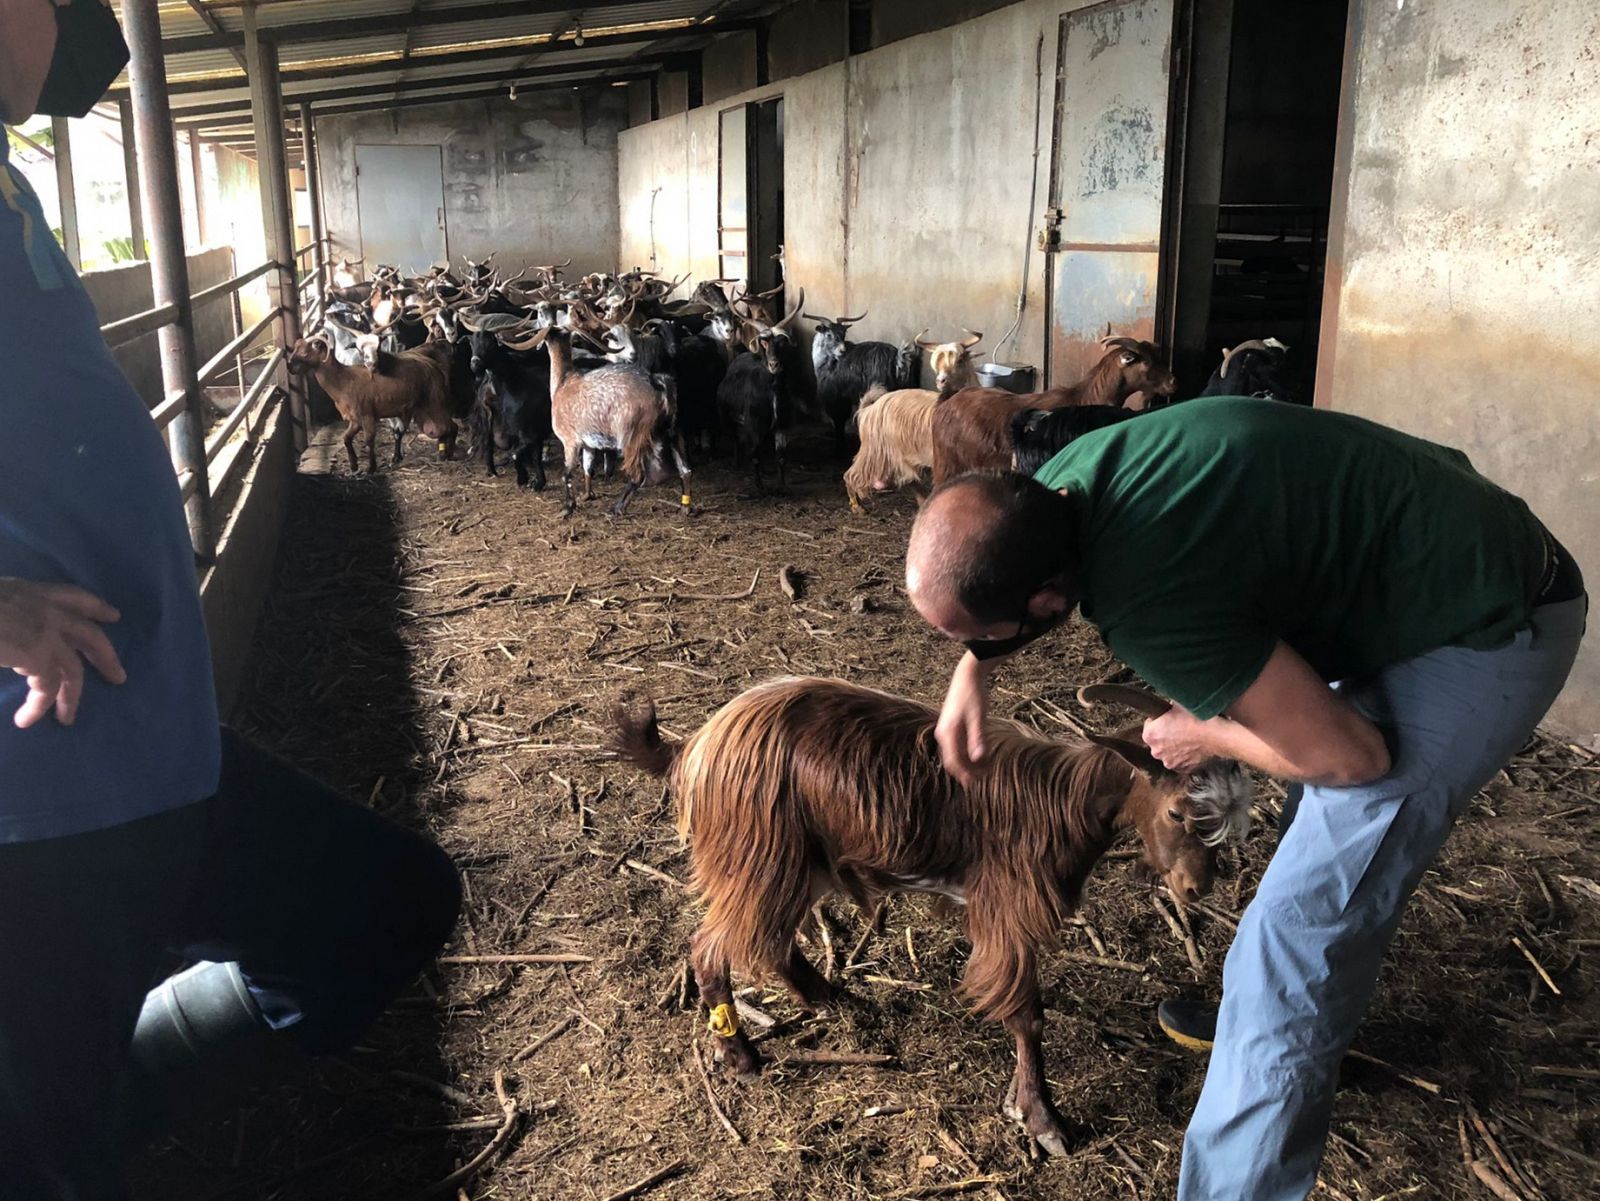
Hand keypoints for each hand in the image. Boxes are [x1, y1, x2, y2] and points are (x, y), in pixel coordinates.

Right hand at [0, 579, 126, 728]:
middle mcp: (42, 607)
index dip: (94, 606)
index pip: (72, 595)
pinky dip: (39, 706)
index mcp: (27, 591)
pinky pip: (49, 686)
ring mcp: (44, 630)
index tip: (112, 616)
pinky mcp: (38, 652)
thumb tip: (13, 643)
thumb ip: (8, 620)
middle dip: (105, 656)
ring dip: (71, 696)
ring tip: (66, 718)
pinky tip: (26, 719)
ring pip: (73, 668)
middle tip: (118, 677)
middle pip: (89, 633)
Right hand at [935, 652, 992, 786]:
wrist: (967, 677)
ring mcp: (946, 731)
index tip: (978, 781)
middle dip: (968, 771)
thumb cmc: (974, 695)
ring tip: (987, 766)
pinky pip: (958, 747)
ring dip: (969, 763)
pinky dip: (968, 754)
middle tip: (985, 776)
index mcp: (947, 733)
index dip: (965, 774)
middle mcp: (943, 734)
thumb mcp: (979, 717)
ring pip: (956, 755)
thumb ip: (978, 738)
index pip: (953, 761)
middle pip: (953, 761)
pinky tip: (982, 755)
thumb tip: (978, 759)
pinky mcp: (951, 729)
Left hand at [1141, 704, 1216, 773]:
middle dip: (1166, 735)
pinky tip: (1192, 746)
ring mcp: (1169, 762)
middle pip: (1158, 740)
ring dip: (1175, 746)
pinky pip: (1180, 761)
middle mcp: (1156, 751)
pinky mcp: (1182, 769)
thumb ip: (1165, 707)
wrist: (1215, 734)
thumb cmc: (1196, 719)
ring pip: (1169, 751)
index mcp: (1150, 735)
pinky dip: (1184, 755)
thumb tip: (1166, 706)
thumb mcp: (1176, 704)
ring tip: (1188, 737)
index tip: (1168, 718)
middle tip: (1179, 727)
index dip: (1159, 720)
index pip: (1149, 725)